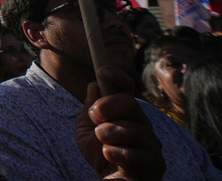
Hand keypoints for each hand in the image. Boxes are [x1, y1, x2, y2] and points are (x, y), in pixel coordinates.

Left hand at [76, 66, 164, 180]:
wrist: (109, 180)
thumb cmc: (100, 154)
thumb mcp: (86, 130)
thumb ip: (90, 109)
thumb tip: (93, 85)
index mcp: (125, 112)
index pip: (126, 88)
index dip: (116, 76)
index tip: (101, 72)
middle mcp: (142, 124)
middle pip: (131, 104)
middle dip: (109, 106)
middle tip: (95, 115)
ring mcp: (151, 143)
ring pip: (135, 128)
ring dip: (110, 132)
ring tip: (101, 139)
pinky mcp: (155, 164)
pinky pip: (139, 154)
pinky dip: (119, 153)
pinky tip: (108, 154)